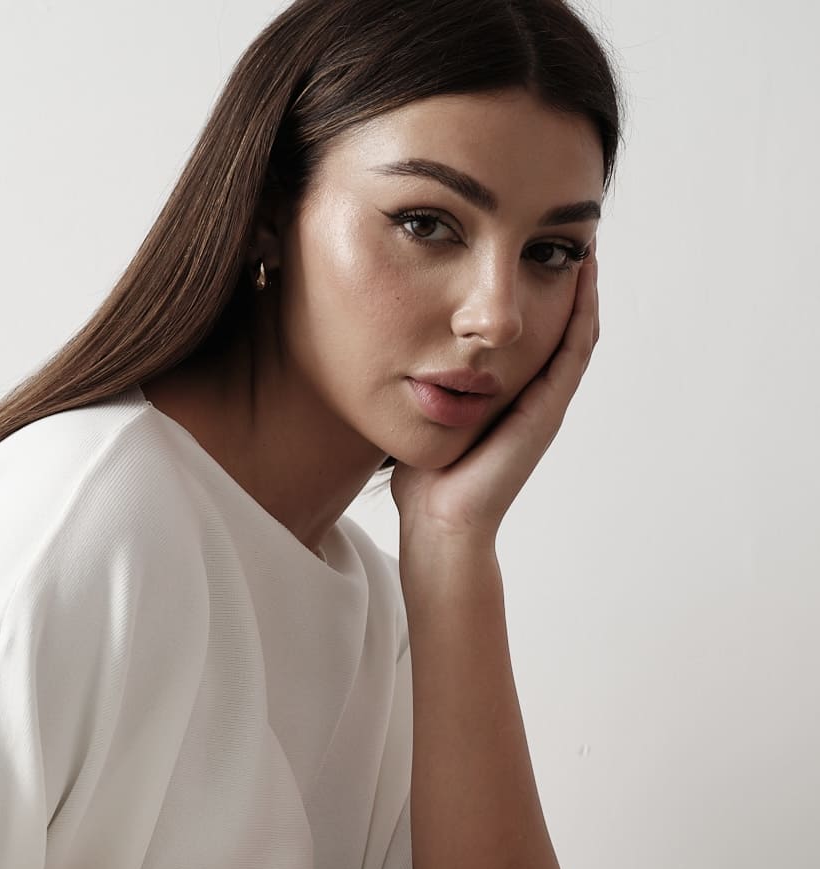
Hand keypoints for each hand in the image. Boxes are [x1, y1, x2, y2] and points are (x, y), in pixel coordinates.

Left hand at [389, 244, 598, 542]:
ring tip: (584, 239)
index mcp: (511, 395)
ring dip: (583, 287)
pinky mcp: (546, 412)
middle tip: (569, 230)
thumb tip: (398, 341)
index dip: (538, 287)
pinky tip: (582, 276)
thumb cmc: (426, 479)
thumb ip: (426, 380)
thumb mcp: (426, 411)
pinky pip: (574, 351)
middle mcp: (535, 396)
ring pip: (578, 331)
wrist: (439, 524)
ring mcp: (546, 404)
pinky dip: (582, 312)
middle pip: (563, 324)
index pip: (535, 330)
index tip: (530, 244)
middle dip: (566, 278)